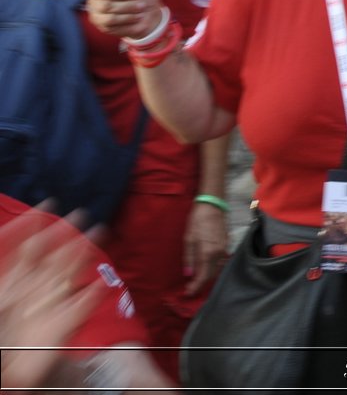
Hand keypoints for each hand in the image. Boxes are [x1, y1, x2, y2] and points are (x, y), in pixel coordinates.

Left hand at [0, 208, 105, 389]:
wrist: (3, 376)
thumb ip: (8, 272)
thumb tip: (46, 256)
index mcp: (9, 285)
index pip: (23, 248)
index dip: (32, 226)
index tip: (49, 204)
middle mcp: (29, 292)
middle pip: (51, 256)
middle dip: (67, 233)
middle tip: (82, 213)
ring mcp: (47, 308)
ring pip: (69, 273)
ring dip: (84, 253)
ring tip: (100, 231)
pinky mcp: (63, 327)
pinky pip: (82, 305)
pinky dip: (93, 293)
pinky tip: (102, 281)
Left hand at [182, 202, 227, 295]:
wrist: (213, 206)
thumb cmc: (197, 221)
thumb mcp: (188, 239)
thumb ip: (189, 258)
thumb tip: (189, 274)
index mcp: (208, 253)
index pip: (203, 276)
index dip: (196, 287)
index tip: (188, 293)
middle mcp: (219, 254)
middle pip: (211, 275)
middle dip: (201, 284)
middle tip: (190, 288)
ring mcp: (224, 249)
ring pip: (217, 269)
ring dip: (208, 277)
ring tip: (197, 281)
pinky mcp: (226, 245)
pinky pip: (220, 262)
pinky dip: (213, 269)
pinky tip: (206, 269)